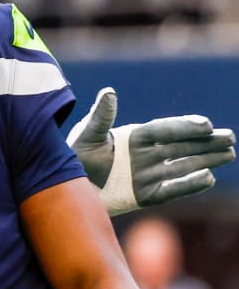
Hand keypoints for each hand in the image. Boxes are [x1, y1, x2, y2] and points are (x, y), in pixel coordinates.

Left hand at [66, 87, 234, 214]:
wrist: (65, 187)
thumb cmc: (73, 156)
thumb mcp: (86, 135)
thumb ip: (100, 117)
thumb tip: (109, 92)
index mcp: (134, 137)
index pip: (165, 130)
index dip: (184, 127)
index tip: (205, 125)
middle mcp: (145, 155)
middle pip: (181, 146)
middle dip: (205, 142)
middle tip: (229, 137)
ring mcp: (147, 175)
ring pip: (183, 165)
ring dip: (206, 160)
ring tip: (229, 153)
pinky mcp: (145, 196)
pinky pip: (172, 189)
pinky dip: (190, 184)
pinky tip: (209, 177)